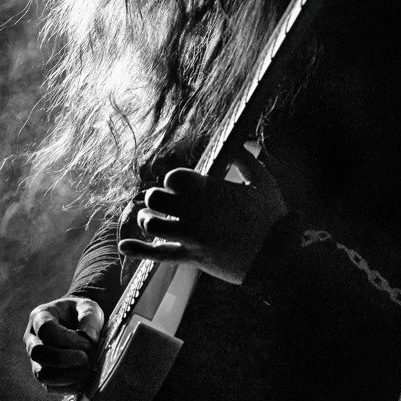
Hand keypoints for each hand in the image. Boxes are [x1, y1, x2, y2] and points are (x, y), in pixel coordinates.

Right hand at [24, 296, 103, 392]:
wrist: (80, 324)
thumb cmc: (82, 314)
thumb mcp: (89, 307)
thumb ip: (89, 317)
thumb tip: (90, 338)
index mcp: (40, 316)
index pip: (46, 330)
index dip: (66, 339)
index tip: (88, 344)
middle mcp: (32, 338)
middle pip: (38, 353)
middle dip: (63, 359)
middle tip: (86, 359)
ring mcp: (35, 358)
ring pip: (40, 373)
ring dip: (65, 376)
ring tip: (87, 372)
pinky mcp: (44, 374)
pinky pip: (49, 387)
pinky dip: (67, 387)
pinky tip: (85, 382)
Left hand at [118, 145, 287, 284]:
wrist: (277, 257)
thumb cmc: (273, 218)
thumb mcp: (263, 181)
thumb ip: (246, 159)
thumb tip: (239, 142)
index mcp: (209, 190)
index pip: (174, 177)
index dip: (174, 180)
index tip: (183, 187)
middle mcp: (195, 211)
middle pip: (156, 197)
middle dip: (158, 198)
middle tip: (166, 204)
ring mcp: (191, 235)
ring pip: (152, 223)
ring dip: (148, 219)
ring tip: (153, 220)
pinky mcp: (190, 258)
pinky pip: (158, 255)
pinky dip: (138, 250)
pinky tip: (124, 246)